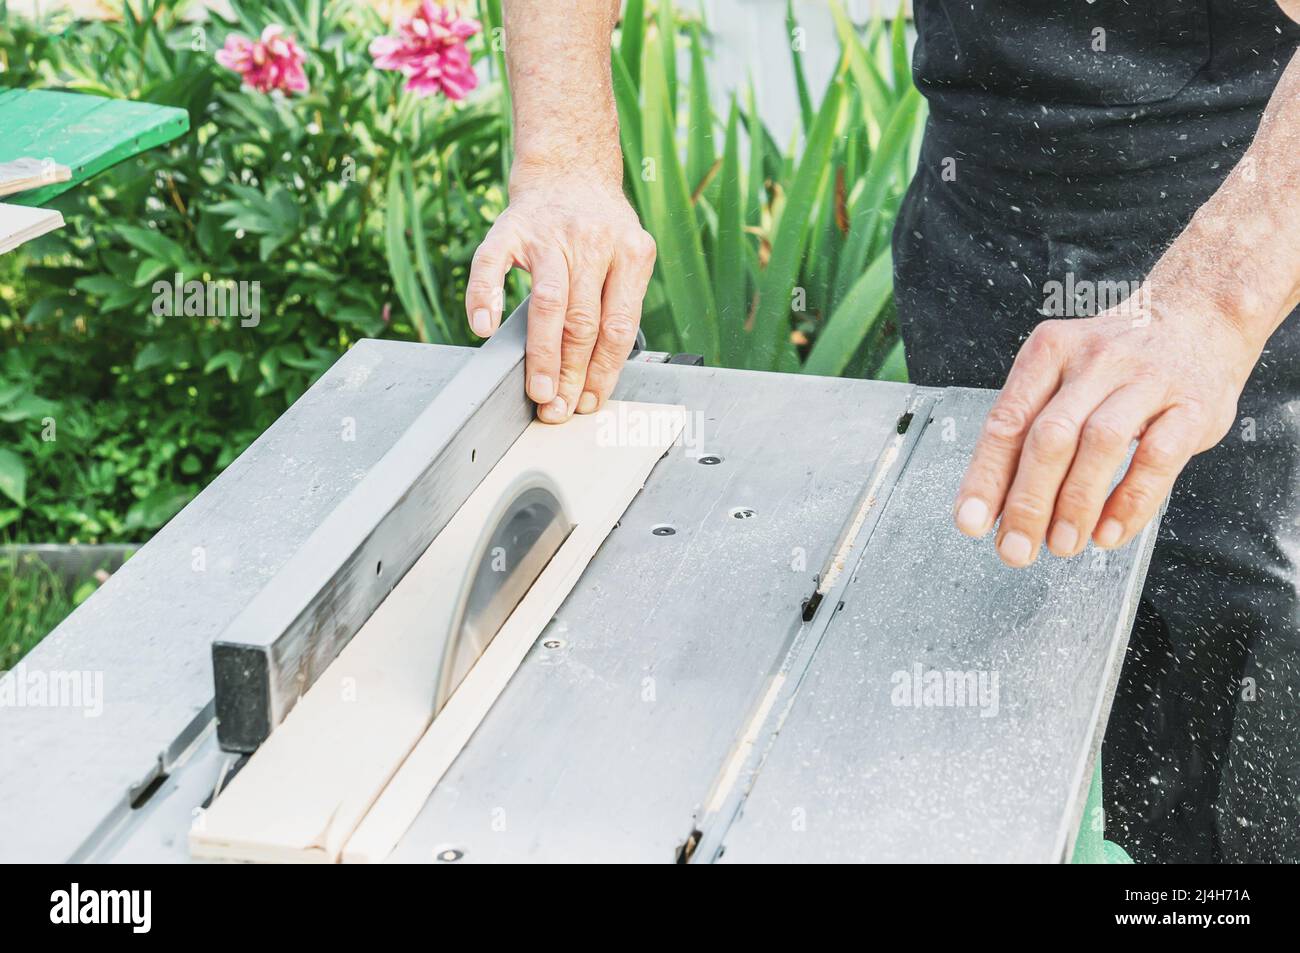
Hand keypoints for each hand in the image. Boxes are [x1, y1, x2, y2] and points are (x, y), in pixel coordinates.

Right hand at [465, 166, 655, 422]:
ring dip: (542, 353)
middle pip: (584, 321)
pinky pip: (492, 263)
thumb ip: (619, 305)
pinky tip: (483, 326)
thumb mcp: (627, 256)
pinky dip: (484, 294)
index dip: (603, 371)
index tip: (588, 402)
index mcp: (631, 253)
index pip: (619, 326)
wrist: (570, 169)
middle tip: (558, 408)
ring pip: (548, 302)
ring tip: (537, 390)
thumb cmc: (600, 228)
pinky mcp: (511, 226)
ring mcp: (550, 234)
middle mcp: (593, 242)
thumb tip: (597, 375)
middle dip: (571, 372)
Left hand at [952, 298, 1258, 566]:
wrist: (1199, 317)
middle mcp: (1095, 359)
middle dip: (1027, 502)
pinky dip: (1129, 502)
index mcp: (1050, 351)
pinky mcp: (1192, 406)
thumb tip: (992, 503)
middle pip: (1050, 437)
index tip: (970, 522)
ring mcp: (1146, 379)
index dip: (986, 477)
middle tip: (1015, 550)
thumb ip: (1030, 428)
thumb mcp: (1063, 374)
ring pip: (1101, 445)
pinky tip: (1108, 533)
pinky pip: (1157, 458)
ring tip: (1061, 545)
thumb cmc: (1118, 362)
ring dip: (1076, 505)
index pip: (1007, 421)